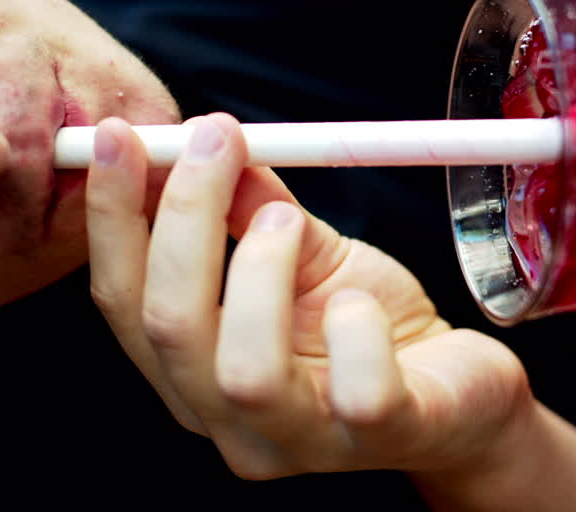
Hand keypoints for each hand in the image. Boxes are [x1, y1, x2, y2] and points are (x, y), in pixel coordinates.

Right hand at [85, 113, 531, 479]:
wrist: (462, 393)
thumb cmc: (373, 329)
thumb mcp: (307, 255)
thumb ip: (249, 211)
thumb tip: (204, 143)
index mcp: (196, 373)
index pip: (124, 301)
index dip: (113, 216)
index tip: (119, 135)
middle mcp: (234, 420)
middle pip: (169, 327)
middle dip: (184, 218)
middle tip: (218, 139)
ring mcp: (307, 440)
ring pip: (243, 371)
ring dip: (261, 270)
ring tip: (290, 220)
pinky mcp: (384, 437)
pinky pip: (359, 390)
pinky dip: (357, 326)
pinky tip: (361, 302)